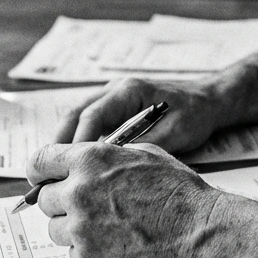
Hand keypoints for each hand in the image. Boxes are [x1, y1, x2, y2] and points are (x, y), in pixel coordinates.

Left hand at [29, 140, 222, 257]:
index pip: (39, 161)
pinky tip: (115, 243)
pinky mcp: (88, 257)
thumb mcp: (144, 154)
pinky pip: (73, 253)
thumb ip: (107, 155)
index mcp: (89, 160)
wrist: (197, 232)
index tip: (43, 179)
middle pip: (45, 199)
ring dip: (73, 228)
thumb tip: (88, 160)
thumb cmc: (177, 192)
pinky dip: (89, 250)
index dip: (40, 171)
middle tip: (88, 206)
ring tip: (106, 227)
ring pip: (55, 228)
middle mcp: (78, 192)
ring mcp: (80, 228)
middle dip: (62, 202)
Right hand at [54, 77, 223, 154]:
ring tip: (53, 168)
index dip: (79, 141)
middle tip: (49, 168)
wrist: (208, 101)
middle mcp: (116, 89)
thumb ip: (146, 146)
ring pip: (78, 115)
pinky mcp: (115, 107)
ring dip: (64, 140)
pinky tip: (72, 162)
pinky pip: (89, 121)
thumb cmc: (195, 114)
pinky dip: (77, 139)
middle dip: (60, 140)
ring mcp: (113, 96)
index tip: (71, 166)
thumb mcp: (176, 132)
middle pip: (76, 112)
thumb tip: (117, 165)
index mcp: (129, 90)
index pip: (94, 114)